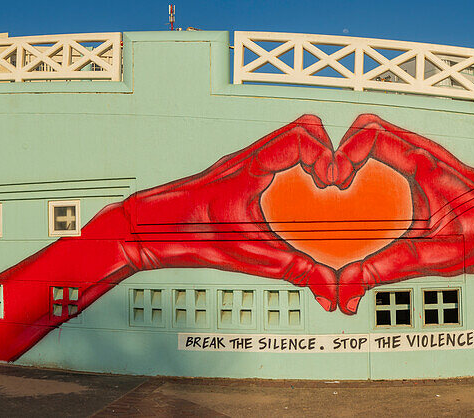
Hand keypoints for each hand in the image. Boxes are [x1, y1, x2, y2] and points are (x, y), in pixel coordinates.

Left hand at [120, 114, 340, 309]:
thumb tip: (325, 286)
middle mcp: (247, 159)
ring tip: (320, 187)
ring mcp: (242, 163)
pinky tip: (295, 198)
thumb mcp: (242, 256)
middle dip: (326, 149)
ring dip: (312, 155)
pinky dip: (296, 167)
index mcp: (248, 169)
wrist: (141, 229)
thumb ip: (288, 268)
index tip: (332, 179)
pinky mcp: (238, 173)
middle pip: (302, 127)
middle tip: (331, 181)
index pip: (300, 136)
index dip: (326, 153)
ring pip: (289, 136)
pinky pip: (275, 155)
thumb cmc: (178, 234)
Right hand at [332, 114, 473, 312]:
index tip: (335, 176)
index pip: (376, 134)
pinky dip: (382, 159)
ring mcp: (440, 161)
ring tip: (345, 178)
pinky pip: (406, 152)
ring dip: (364, 149)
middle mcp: (434, 157)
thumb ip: (390, 268)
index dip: (347, 149)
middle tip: (334, 175)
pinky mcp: (444, 173)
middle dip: (348, 144)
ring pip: (392, 136)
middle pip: (378, 127)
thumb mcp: (439, 259)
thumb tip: (349, 283)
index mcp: (430, 168)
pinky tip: (376, 190)